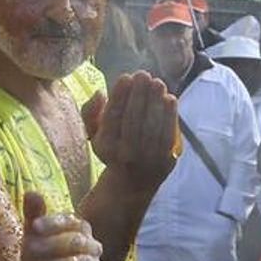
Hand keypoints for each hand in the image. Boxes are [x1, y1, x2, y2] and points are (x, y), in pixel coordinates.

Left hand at [20, 192, 102, 260]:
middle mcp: (92, 246)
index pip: (70, 221)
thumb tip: (31, 192)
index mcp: (79, 228)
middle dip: (52, 245)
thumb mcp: (33, 235)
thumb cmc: (40, 256)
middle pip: (76, 241)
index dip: (52, 223)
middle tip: (30, 250)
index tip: (34, 226)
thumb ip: (33, 214)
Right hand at [83, 71, 178, 191]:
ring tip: (157, 83)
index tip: (125, 77)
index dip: (119, 95)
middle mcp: (124, 154)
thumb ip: (90, 112)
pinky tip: (169, 98)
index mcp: (105, 146)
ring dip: (156, 101)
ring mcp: (146, 159)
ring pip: (152, 126)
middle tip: (144, 75)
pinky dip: (170, 115)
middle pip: (133, 119)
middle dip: (139, 94)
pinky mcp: (164, 162)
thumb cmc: (112, 150)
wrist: (130, 185)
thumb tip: (99, 93)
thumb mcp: (94, 135)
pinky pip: (168, 135)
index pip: (112, 117)